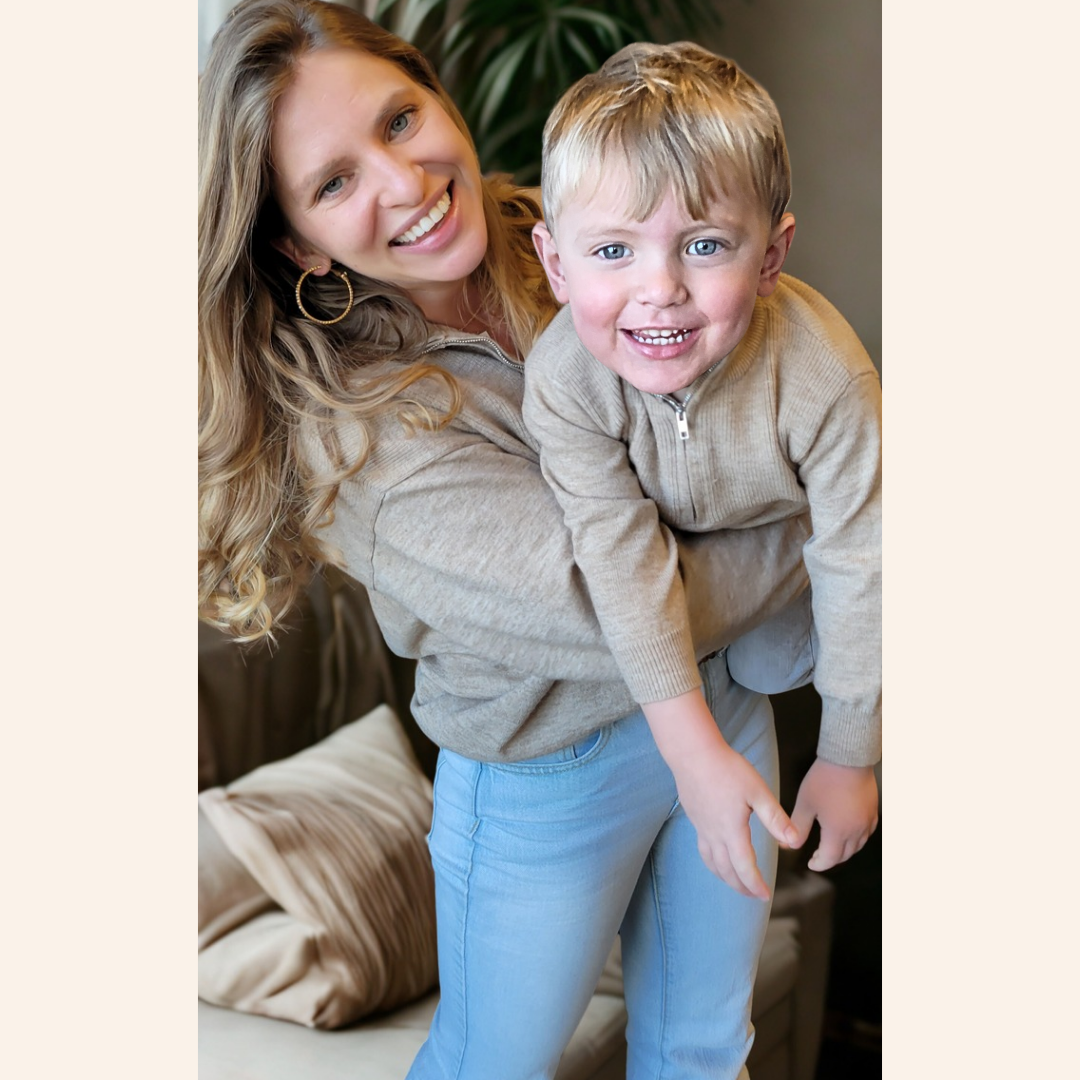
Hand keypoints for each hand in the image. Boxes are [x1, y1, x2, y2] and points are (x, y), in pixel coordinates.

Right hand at [675, 739, 799, 899]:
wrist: (693, 753)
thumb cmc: (727, 769)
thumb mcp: (757, 791)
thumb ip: (775, 818)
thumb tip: (794, 842)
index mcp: (732, 830)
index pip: (744, 867)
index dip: (755, 885)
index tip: (766, 896)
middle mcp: (714, 834)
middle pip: (726, 871)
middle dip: (741, 887)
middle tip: (755, 895)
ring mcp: (702, 827)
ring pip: (712, 863)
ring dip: (726, 878)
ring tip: (737, 884)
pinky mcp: (695, 818)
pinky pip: (703, 850)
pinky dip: (713, 863)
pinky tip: (718, 858)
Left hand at [790, 757, 878, 871]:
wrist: (848, 758)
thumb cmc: (825, 779)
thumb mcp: (806, 804)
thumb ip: (798, 827)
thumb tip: (789, 845)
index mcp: (838, 832)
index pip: (830, 858)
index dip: (819, 864)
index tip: (811, 863)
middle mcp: (856, 830)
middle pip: (845, 854)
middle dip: (831, 858)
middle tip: (819, 855)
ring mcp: (867, 821)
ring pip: (858, 845)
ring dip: (845, 850)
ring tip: (832, 846)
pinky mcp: (873, 811)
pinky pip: (867, 832)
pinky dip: (857, 838)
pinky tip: (850, 831)